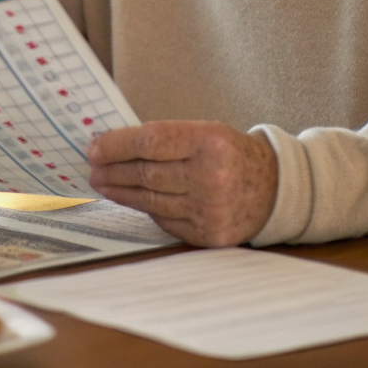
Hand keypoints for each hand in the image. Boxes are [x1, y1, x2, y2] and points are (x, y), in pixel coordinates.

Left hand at [86, 120, 277, 246]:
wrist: (274, 189)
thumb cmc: (231, 154)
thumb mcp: (205, 133)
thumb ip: (165, 138)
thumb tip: (112, 145)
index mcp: (210, 142)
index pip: (151, 142)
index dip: (117, 146)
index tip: (94, 148)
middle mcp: (211, 177)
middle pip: (146, 174)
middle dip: (113, 171)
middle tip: (92, 168)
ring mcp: (210, 210)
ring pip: (151, 200)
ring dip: (121, 192)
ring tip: (103, 183)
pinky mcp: (208, 234)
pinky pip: (165, 220)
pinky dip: (147, 209)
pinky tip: (134, 199)